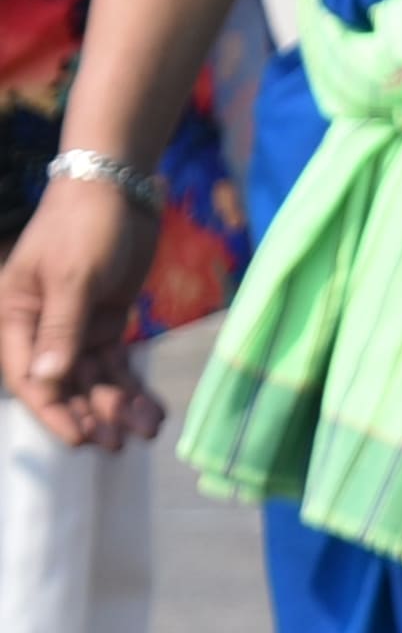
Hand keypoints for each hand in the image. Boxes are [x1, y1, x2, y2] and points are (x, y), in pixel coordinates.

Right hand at [0, 178, 162, 450]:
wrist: (118, 188)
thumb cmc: (85, 226)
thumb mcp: (74, 276)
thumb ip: (62, 329)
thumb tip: (45, 381)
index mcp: (18, 318)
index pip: (29, 377)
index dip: (53, 411)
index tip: (80, 438)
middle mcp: (43, 329)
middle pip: (63, 384)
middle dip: (89, 414)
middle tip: (117, 444)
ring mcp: (77, 326)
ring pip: (93, 377)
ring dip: (115, 405)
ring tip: (143, 432)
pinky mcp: (108, 320)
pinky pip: (116, 361)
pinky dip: (132, 385)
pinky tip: (152, 410)